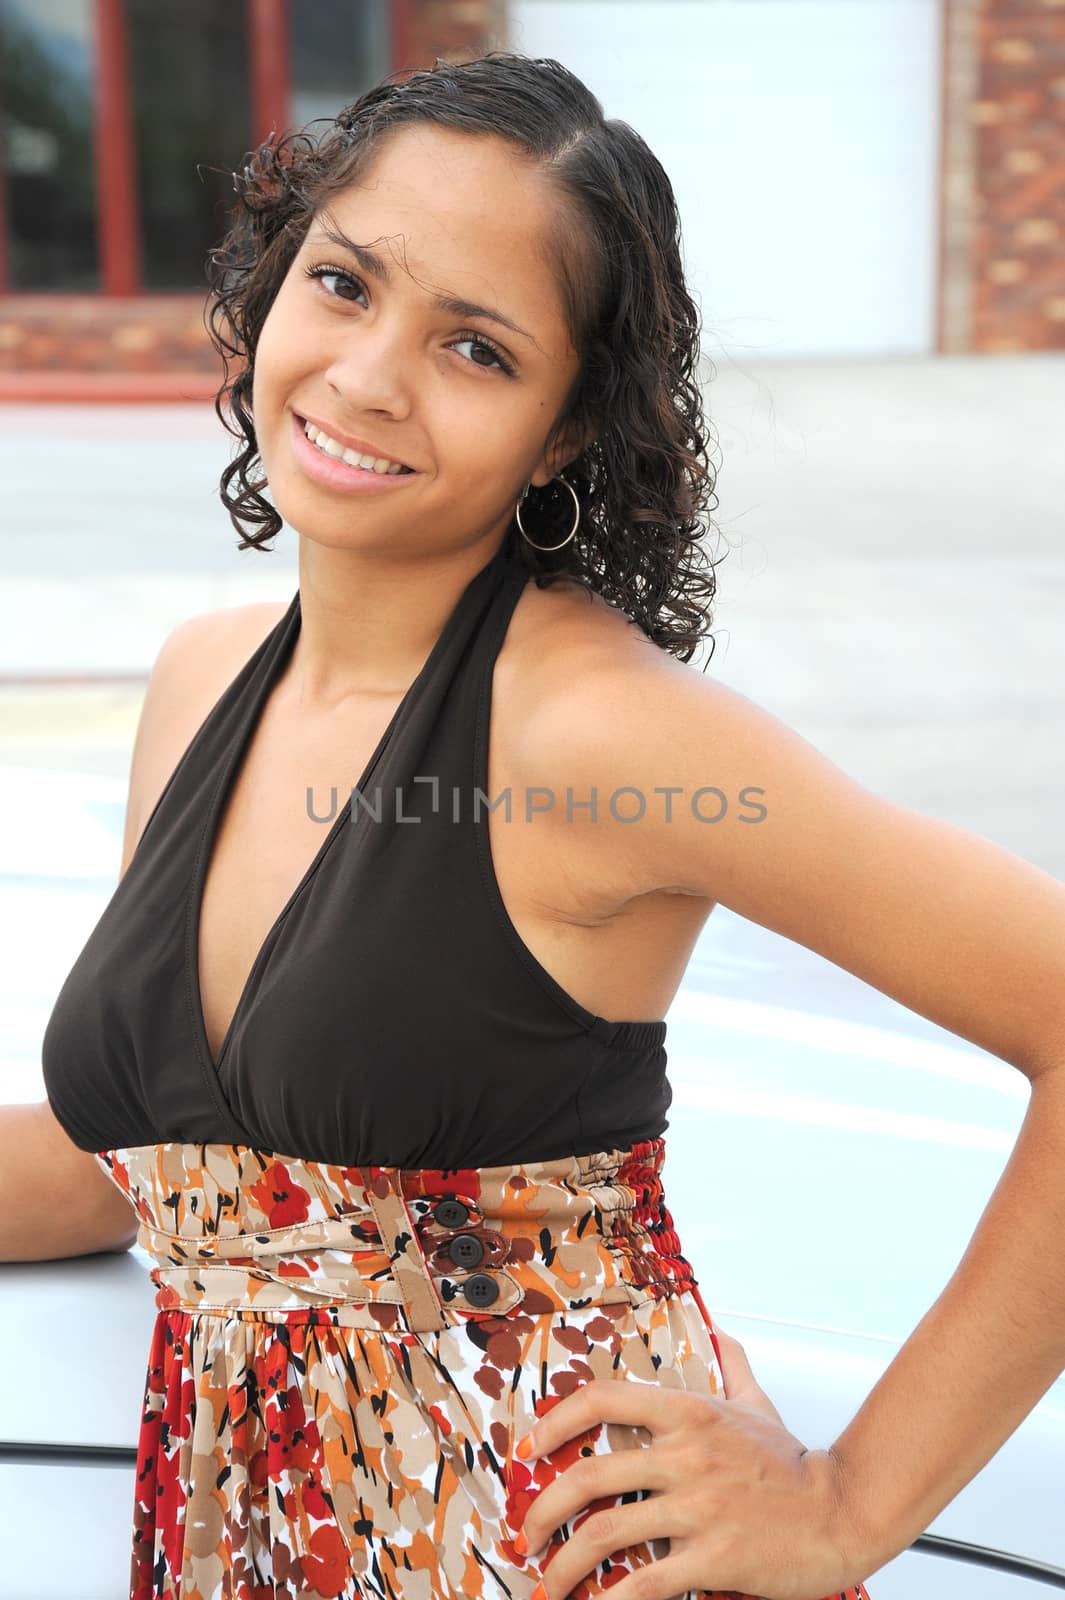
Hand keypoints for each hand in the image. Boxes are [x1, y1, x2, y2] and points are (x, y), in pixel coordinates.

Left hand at [508, 1327, 866, 1599]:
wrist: (842, 1512)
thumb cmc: (796, 1465)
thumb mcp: (758, 1403)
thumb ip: (734, 1365)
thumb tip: (723, 1333)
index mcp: (689, 1412)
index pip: (603, 1399)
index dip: (556, 1421)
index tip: (532, 1447)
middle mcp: (686, 1455)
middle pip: (588, 1476)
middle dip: (543, 1509)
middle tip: (527, 1532)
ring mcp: (697, 1507)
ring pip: (605, 1533)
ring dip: (564, 1563)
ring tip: (549, 1581)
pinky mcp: (712, 1557)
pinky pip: (645, 1582)